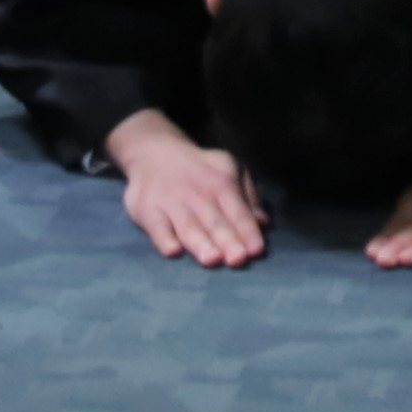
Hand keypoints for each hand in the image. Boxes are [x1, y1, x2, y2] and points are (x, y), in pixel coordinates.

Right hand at [105, 116, 267, 269]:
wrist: (154, 152)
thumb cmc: (201, 170)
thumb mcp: (230, 170)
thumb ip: (248, 197)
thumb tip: (264, 223)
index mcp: (222, 183)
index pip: (238, 211)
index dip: (248, 231)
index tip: (257, 251)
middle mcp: (198, 193)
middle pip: (215, 222)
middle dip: (227, 240)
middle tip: (238, 259)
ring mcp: (171, 202)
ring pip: (188, 227)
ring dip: (200, 243)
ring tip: (212, 260)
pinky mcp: (147, 210)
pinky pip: (157, 227)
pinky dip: (164, 238)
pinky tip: (173, 251)